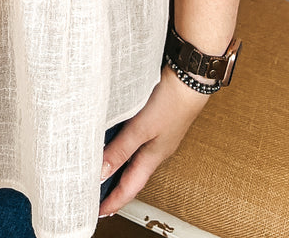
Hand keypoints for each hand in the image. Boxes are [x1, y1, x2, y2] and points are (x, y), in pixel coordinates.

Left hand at [97, 66, 212, 218]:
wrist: (190, 75)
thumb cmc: (172, 102)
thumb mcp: (141, 128)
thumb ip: (121, 149)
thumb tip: (102, 172)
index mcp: (154, 156)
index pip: (130, 187)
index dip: (114, 201)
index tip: (99, 212)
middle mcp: (156, 148)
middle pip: (133, 174)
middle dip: (116, 187)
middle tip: (97, 195)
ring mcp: (158, 133)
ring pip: (134, 156)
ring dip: (119, 165)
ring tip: (102, 170)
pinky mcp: (156, 117)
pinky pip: (136, 139)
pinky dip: (124, 145)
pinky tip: (115, 138)